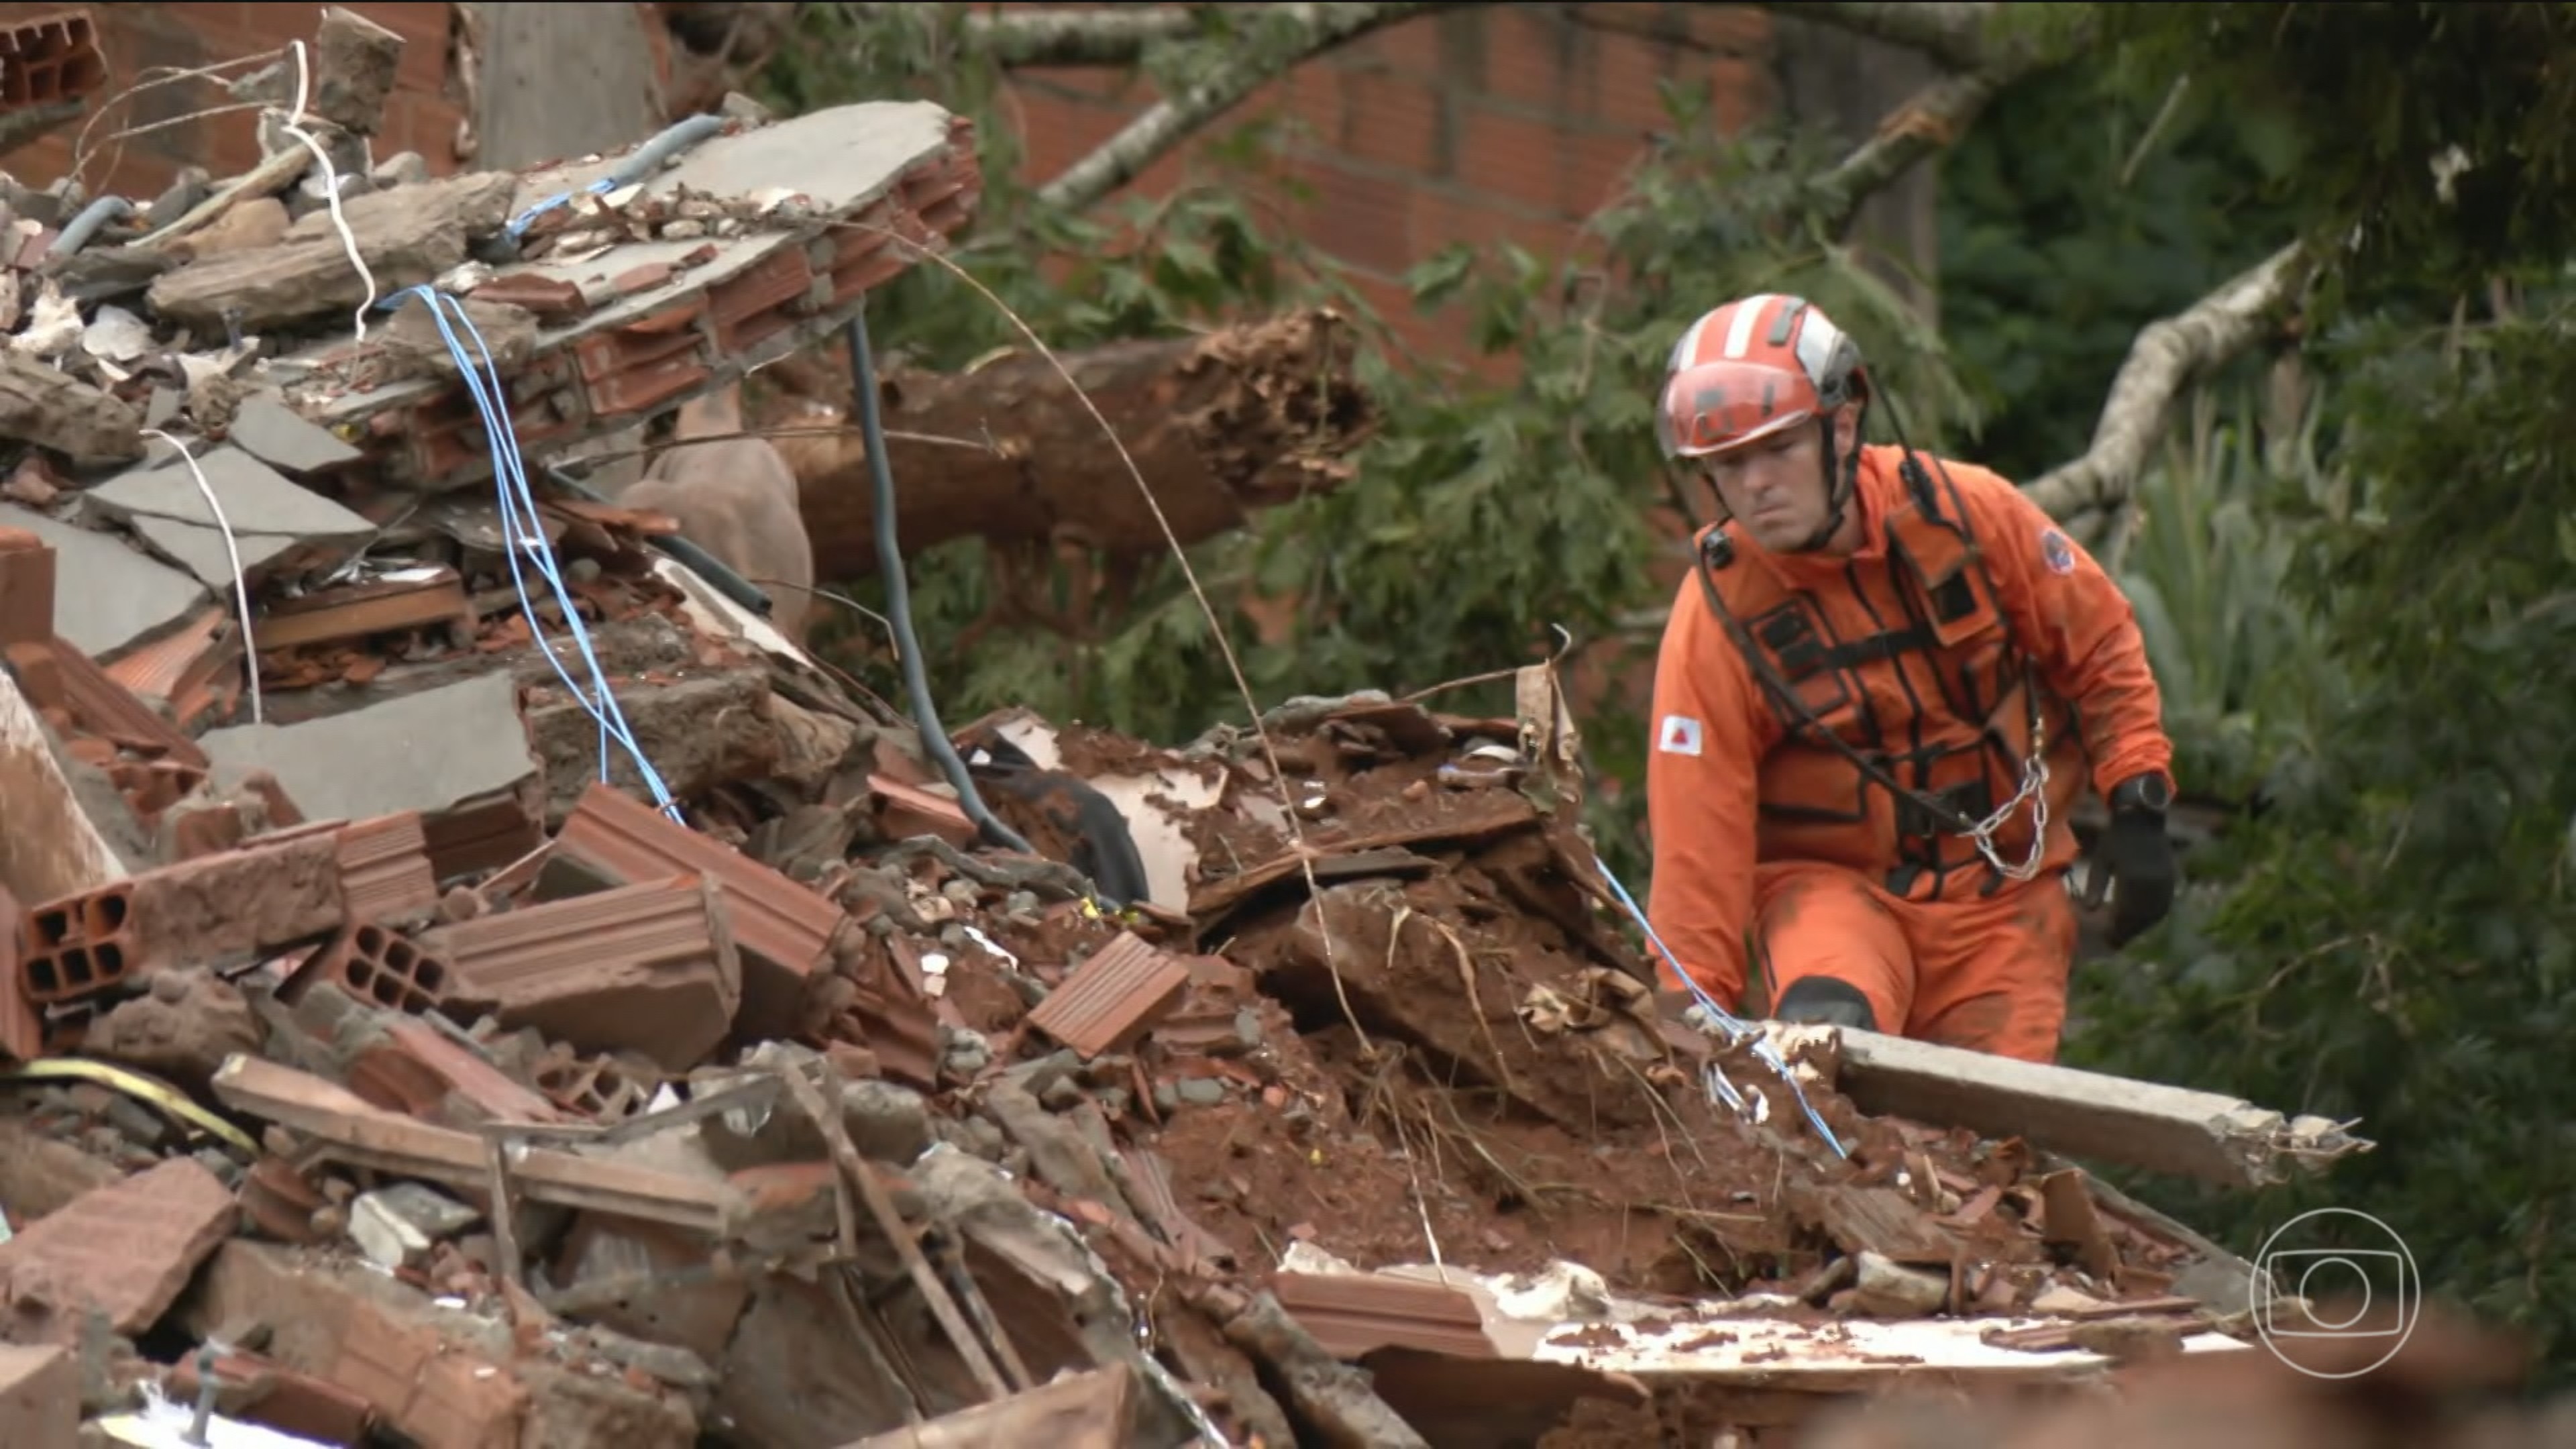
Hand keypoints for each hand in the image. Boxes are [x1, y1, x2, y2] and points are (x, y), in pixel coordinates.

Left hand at [2082, 774, 2177, 945]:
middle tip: (2113, 942)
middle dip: (2127, 931)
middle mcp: (2153, 882)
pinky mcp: (2171, 878)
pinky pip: (2163, 905)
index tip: (2103, 938)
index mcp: (2134, 878)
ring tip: (2124, 933)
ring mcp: (2166, 881)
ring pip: (2154, 914)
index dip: (2114, 928)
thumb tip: (2089, 910)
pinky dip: (2150, 916)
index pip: (2125, 913)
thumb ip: (2095, 885)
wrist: (2142, 817)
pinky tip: (2139, 919)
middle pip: (2141, 917)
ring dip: (2139, 926)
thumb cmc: (2116, 837)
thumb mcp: (2101, 860)